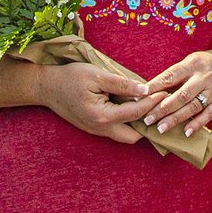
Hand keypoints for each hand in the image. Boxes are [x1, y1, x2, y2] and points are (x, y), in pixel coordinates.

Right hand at [36, 61, 157, 144]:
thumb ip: (122, 84)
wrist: (46, 87)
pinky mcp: (94, 128)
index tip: (165, 92)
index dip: (153, 102)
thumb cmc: (70, 78)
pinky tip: (133, 107)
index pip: (136, 113)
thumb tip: (144, 90)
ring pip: (125, 135)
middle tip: (159, 106)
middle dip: (148, 124)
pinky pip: (116, 130)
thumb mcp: (97, 76)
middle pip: (133, 136)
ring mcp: (96, 131)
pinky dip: (127, 122)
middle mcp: (100, 129)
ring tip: (149, 106)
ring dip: (138, 124)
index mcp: (102, 116)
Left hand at [143, 50, 211, 136]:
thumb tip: (148, 90)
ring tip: (160, 128)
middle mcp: (204, 77)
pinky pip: (209, 115)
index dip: (156, 85)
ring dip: (176, 119)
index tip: (141, 95)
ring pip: (193, 107)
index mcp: (193, 64)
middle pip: (182, 95)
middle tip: (147, 118)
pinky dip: (197, 124)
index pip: (171, 76)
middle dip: (163, 108)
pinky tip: (186, 132)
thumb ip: (173, 75)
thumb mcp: (189, 62)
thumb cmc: (203, 65)